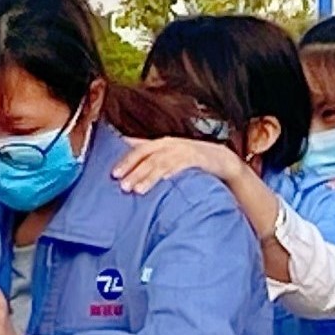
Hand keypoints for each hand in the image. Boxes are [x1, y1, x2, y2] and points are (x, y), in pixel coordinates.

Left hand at [110, 135, 240, 192]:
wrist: (222, 159)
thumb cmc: (190, 161)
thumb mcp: (169, 159)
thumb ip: (152, 162)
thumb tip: (130, 172)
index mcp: (161, 144)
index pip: (138, 150)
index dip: (125, 161)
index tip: (113, 174)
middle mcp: (170, 145)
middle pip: (147, 156)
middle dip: (133, 170)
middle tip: (122, 185)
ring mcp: (184, 150)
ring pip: (161, 162)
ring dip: (148, 177)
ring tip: (137, 190)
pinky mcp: (197, 158)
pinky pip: (182, 165)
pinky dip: (172, 172)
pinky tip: (164, 181)